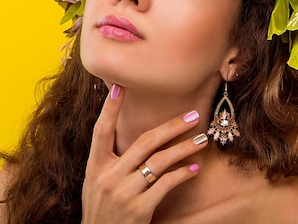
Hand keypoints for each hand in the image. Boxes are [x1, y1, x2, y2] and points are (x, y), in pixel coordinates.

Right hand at [81, 84, 208, 223]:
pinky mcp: (139, 209)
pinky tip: (193, 170)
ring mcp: (124, 193)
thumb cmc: (101, 209)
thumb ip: (110, 161)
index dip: (109, 109)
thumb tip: (136, 138)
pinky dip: (182, 175)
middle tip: (193, 115)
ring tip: (202, 141)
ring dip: (184, 148)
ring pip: (159, 161)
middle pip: (144, 142)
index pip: (101, 131)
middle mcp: (108, 176)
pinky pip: (166, 184)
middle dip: (171, 126)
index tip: (119, 88)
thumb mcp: (96, 182)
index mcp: (95, 166)